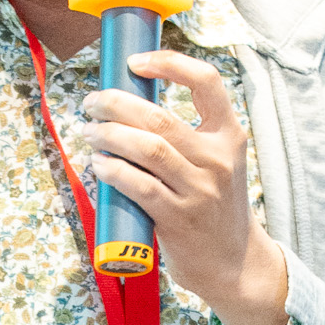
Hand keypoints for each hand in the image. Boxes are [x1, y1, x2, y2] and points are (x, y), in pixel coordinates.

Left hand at [79, 50, 290, 324]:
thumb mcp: (217, 163)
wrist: (234, 263)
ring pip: (146, 147)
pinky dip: (112, 170)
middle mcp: (217, 159)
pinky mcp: (178, 219)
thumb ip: (187, 136)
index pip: (207, 82)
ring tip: (90, 131)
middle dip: (116, 103)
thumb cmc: (214, 208)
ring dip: (108, 134)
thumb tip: (129, 107)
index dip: (169, 63)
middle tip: (92, 102)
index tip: (136, 62)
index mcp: (229, 136)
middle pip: (159, 116)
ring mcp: (199, 190)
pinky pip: (139, 185)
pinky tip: (98, 165)